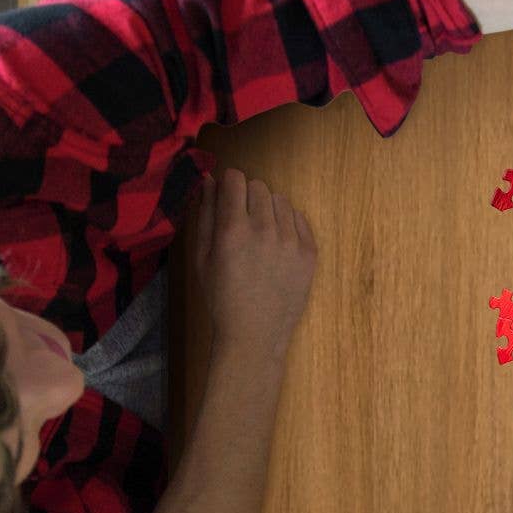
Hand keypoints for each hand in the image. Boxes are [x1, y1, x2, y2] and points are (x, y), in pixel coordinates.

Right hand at [196, 168, 317, 351]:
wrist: (255, 333)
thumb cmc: (221, 296)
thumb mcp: (202, 257)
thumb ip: (205, 214)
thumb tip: (208, 179)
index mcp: (233, 229)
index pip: (236, 179)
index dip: (229, 183)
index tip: (227, 195)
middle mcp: (265, 229)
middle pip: (259, 186)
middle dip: (248, 196)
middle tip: (243, 220)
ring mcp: (291, 241)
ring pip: (281, 200)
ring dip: (269, 209)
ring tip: (261, 234)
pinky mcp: (310, 252)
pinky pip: (300, 219)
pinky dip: (288, 224)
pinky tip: (277, 244)